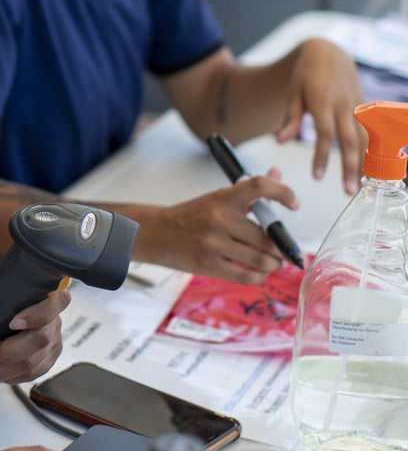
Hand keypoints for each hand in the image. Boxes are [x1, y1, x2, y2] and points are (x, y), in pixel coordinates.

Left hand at [0, 283, 66, 385]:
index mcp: (34, 295)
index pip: (55, 301)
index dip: (39, 314)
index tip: (13, 323)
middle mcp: (47, 318)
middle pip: (41, 339)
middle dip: (9, 350)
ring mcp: (48, 342)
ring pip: (34, 363)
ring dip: (4, 367)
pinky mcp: (43, 362)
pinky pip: (31, 375)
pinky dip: (8, 375)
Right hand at [136, 169, 298, 283]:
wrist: (156, 233)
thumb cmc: (192, 216)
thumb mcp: (218, 198)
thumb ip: (251, 190)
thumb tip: (278, 172)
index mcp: (224, 197)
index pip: (259, 185)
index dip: (283, 192)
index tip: (294, 204)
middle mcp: (220, 218)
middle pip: (268, 236)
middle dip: (281, 247)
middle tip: (282, 249)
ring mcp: (214, 243)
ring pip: (262, 260)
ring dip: (273, 264)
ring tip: (271, 263)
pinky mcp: (209, 265)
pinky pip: (247, 276)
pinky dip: (259, 277)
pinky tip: (257, 272)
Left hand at [276, 38, 364, 192]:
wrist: (328, 52)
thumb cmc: (306, 73)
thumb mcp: (293, 92)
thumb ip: (290, 118)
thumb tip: (280, 141)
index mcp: (323, 101)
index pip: (324, 134)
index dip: (321, 156)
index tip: (317, 177)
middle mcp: (343, 105)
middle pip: (349, 140)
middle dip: (350, 167)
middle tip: (348, 191)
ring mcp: (357, 106)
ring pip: (364, 137)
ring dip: (364, 162)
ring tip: (360, 185)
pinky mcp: (364, 107)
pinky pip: (370, 131)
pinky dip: (371, 150)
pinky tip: (370, 167)